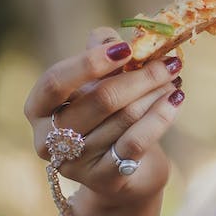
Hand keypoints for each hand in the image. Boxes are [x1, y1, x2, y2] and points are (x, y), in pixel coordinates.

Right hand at [25, 27, 185, 205]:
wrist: (122, 170)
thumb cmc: (105, 116)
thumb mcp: (98, 82)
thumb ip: (102, 54)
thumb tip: (117, 36)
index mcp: (38, 108)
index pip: (55, 82)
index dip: (90, 63)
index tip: (126, 48)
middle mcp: (48, 139)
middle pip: (100, 99)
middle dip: (141, 76)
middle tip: (170, 61)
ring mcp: (75, 163)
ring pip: (124, 117)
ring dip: (156, 92)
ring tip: (174, 77)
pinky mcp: (104, 179)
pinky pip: (137, 141)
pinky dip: (161, 115)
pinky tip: (176, 99)